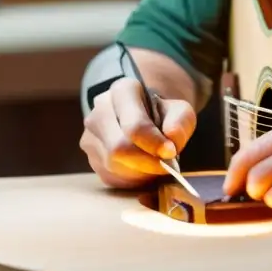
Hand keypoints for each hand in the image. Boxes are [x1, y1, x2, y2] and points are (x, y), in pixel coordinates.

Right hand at [80, 77, 196, 187]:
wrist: (145, 121)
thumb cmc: (164, 116)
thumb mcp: (180, 112)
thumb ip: (181, 121)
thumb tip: (172, 137)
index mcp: (122, 91)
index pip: (134, 125)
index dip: (154, 143)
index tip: (171, 152)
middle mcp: (99, 110)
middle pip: (118, 148)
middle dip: (146, 162)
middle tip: (165, 165)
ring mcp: (90, 135)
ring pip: (113, 165)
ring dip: (139, 172)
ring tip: (155, 164)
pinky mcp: (91, 157)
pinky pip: (110, 176)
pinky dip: (131, 179)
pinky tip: (142, 169)